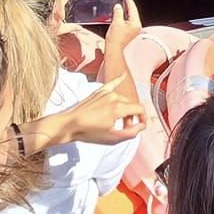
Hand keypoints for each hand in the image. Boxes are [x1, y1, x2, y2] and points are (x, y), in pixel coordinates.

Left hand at [25, 74, 145, 146]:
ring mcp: (105, 92)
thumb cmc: (89, 132)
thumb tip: (141, 126)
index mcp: (118, 108)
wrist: (69, 125)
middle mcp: (114, 97)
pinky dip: (118, 80)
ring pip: (123, 98)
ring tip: (118, 119)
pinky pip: (112, 83)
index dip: (143, 118)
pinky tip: (123, 75)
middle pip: (132, 105)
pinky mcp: (98, 91)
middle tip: (125, 128)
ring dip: (125, 108)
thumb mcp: (112, 138)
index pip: (140, 109)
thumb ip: (131, 132)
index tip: (140, 125)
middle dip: (132, 116)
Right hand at [103, 0, 142, 60]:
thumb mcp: (116, 22)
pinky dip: (124, 18)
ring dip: (126, 12)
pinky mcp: (129, 34)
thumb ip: (118, 12)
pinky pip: (128, 23)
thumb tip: (118, 6)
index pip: (133, 9)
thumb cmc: (116, 39)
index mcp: (135, 23)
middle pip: (133, 13)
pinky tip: (120, 16)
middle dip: (129, 6)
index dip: (130, 1)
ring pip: (131, 18)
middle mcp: (136, 27)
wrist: (114, 50)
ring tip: (122, 6)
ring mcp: (133, 31)